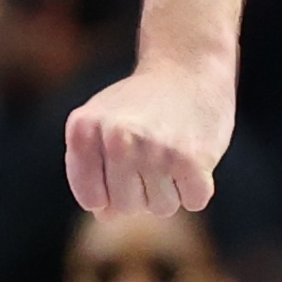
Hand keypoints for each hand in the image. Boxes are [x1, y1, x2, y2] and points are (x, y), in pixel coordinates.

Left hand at [65, 58, 229, 215]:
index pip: (92, 199)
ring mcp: (154, 150)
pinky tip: (193, 158)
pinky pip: (193, 202)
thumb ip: (90, 169)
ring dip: (170, 189)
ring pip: (161, 208)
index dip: (109, 192)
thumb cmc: (139, 103)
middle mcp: (116, 139)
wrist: (188, 66)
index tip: (121, 166)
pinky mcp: (192, 160)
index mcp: (84, 130)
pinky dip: (196, 188)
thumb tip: (105, 215)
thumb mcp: (100, 124)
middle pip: (126, 207)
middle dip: (141, 191)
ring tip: (172, 151)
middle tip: (152, 155)